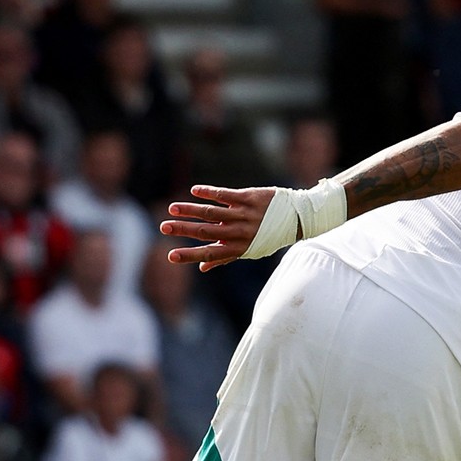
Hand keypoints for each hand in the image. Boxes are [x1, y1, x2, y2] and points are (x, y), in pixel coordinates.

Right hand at [160, 185, 277, 271]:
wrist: (296, 217)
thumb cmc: (269, 235)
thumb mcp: (250, 250)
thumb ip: (226, 257)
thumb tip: (203, 268)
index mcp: (239, 247)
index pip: (210, 253)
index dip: (190, 255)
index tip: (171, 256)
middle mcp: (241, 232)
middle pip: (207, 232)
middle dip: (184, 230)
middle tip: (164, 228)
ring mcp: (244, 214)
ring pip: (213, 213)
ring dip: (191, 210)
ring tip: (173, 208)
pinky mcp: (249, 198)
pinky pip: (226, 195)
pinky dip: (209, 193)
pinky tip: (194, 191)